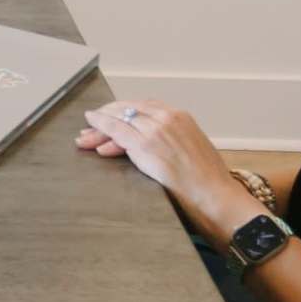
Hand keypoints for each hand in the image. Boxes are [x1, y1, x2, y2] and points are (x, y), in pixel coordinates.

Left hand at [77, 99, 261, 236]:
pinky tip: (91, 126)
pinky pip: (115, 130)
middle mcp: (166, 117)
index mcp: (180, 116)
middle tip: (91, 127)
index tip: (113, 118)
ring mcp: (154, 129)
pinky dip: (100, 126)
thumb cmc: (209, 180)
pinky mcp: (144, 145)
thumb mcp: (194, 149)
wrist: (215, 195)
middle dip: (108, 117)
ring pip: (119, 119)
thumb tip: (161, 146)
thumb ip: (176, 140)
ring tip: (85, 135)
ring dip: (99, 127)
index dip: (125, 112)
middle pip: (128, 111)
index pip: (144, 107)